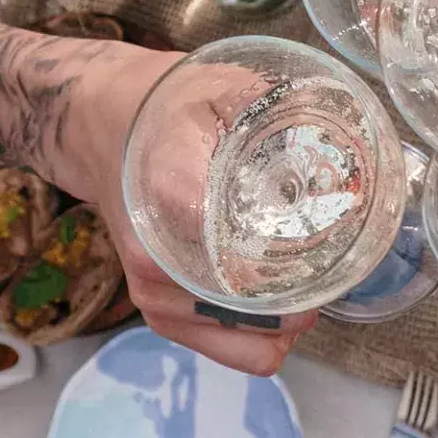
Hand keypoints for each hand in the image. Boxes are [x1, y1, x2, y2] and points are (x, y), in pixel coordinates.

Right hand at [56, 45, 315, 375]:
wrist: (102, 123)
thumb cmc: (166, 107)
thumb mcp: (218, 88)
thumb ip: (269, 108)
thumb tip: (327, 121)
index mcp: (175, 204)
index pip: (250, 267)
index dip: (306, 268)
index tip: (335, 248)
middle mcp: (158, 266)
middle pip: (262, 321)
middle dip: (307, 297)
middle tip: (328, 262)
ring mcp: (154, 295)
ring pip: (252, 348)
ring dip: (288, 321)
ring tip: (304, 278)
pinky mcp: (157, 311)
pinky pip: (230, 350)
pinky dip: (263, 333)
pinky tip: (276, 294)